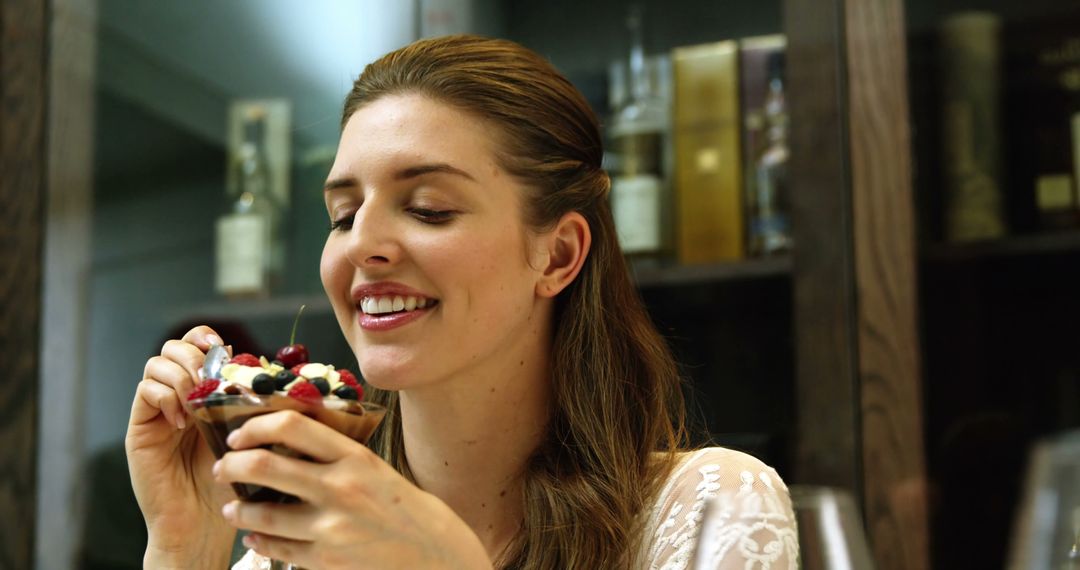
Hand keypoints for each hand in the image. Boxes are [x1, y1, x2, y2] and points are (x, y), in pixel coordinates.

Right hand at [125, 326, 235, 566]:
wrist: (203, 522)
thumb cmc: (232, 480)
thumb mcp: (248, 433)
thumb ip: (247, 400)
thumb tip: (253, 362)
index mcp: (206, 390)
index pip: (198, 343)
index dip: (207, 337)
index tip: (224, 350)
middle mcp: (178, 394)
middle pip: (175, 346)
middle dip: (193, 355)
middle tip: (209, 381)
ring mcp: (157, 409)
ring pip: (156, 363)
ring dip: (180, 376)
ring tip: (196, 404)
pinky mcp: (141, 426)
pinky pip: (145, 390)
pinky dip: (165, 398)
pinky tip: (182, 423)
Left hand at [215, 410, 492, 569]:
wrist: (431, 550)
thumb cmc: (400, 504)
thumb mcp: (372, 467)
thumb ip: (332, 455)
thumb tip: (280, 442)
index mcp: (353, 456)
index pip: (292, 425)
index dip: (255, 426)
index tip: (240, 435)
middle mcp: (340, 487)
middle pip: (265, 465)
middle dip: (232, 465)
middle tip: (224, 468)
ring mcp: (331, 526)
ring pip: (262, 513)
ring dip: (237, 508)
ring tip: (232, 507)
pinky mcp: (326, 560)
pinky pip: (277, 547)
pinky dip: (258, 540)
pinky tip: (254, 535)